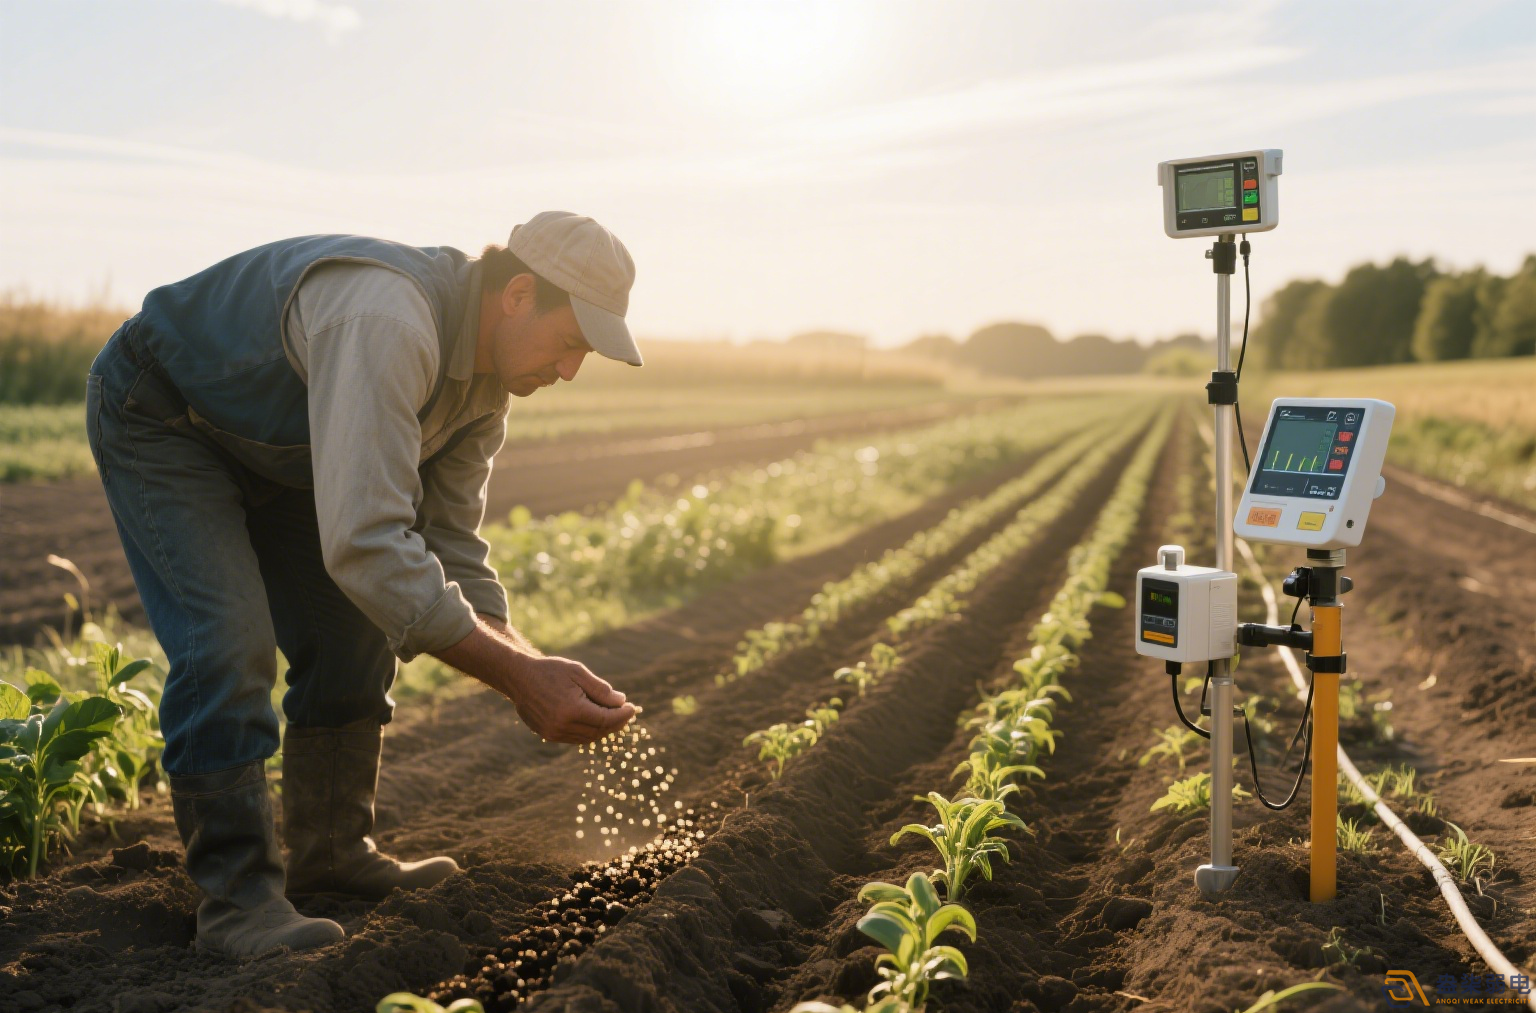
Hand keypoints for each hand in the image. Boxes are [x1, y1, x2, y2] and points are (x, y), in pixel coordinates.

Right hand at [504, 655, 636, 744]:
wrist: (519, 677)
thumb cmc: (550, 671)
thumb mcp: (578, 672)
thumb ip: (600, 689)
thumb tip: (620, 702)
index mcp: (571, 709)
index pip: (605, 719)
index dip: (621, 715)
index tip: (632, 708)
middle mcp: (561, 725)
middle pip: (598, 731)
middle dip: (615, 723)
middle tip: (626, 712)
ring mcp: (553, 733)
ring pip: (588, 737)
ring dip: (604, 729)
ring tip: (614, 716)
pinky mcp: (548, 735)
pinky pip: (575, 738)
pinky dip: (589, 732)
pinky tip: (596, 721)